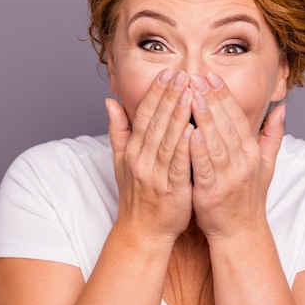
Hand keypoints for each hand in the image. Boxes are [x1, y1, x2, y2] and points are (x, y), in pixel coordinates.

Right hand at [106, 69, 194, 243]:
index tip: (167, 73)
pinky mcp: (171, 190)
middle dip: (169, 96)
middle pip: (156, 122)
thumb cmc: (137, 194)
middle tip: (182, 74)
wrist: (142, 231)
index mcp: (132, 150)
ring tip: (191, 92)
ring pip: (168, 139)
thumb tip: (109, 101)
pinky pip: (178, 165)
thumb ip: (119, 130)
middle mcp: (141, 159)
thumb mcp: (120, 161)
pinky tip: (195, 129)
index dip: (155, 93)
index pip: (144, 115)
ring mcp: (155, 174)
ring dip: (179, 114)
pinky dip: (185, 147)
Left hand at [188, 72, 285, 242]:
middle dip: (211, 99)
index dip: (224, 96)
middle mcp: (243, 163)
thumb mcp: (266, 165)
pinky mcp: (212, 194)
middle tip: (196, 77)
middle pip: (227, 125)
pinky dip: (197, 150)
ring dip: (203, 117)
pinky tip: (188, 132)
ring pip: (215, 142)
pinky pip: (204, 168)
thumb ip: (272, 136)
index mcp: (253, 154)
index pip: (238, 118)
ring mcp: (228, 178)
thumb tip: (281, 109)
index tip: (212, 77)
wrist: (239, 232)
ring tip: (191, 95)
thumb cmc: (248, 197)